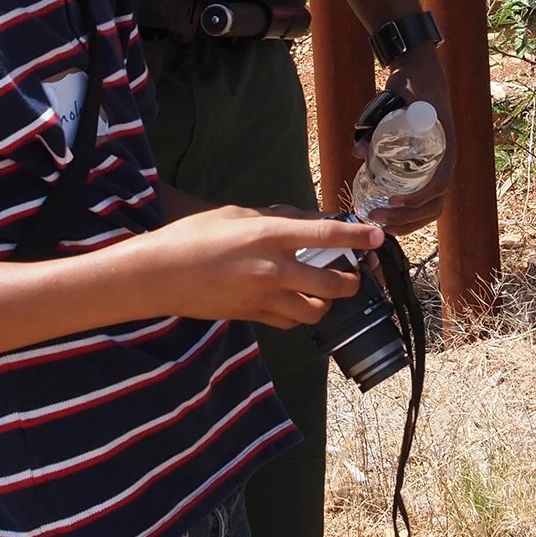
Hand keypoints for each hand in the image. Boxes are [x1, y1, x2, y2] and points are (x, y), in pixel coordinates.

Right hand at [139, 206, 381, 327]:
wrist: (157, 276)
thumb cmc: (191, 237)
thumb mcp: (235, 214)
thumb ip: (274, 218)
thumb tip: (305, 221)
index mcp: (270, 236)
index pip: (327, 237)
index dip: (358, 237)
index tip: (378, 237)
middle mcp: (274, 270)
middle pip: (332, 284)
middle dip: (352, 281)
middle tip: (354, 274)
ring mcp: (264, 298)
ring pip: (315, 311)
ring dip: (327, 302)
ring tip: (326, 291)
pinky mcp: (252, 317)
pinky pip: (289, 322)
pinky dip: (300, 314)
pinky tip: (297, 303)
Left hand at [361, 42, 455, 233]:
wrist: (420, 70)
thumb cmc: (413, 84)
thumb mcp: (397, 100)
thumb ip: (377, 123)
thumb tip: (357, 152)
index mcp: (445, 147)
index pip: (439, 184)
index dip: (418, 199)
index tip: (394, 201)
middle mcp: (443, 161)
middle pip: (435, 203)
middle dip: (408, 217)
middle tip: (378, 218)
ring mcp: (436, 165)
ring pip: (430, 206)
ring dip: (408, 220)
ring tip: (381, 223)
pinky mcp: (424, 166)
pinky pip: (422, 197)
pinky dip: (407, 211)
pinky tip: (387, 215)